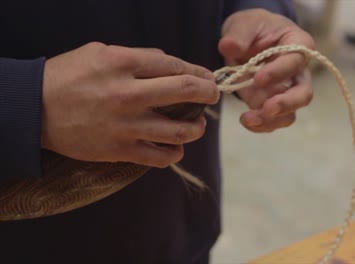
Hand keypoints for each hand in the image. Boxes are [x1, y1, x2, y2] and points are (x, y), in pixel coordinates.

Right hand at [42, 42, 218, 167]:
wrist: (33, 110)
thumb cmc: (67, 77)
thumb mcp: (99, 52)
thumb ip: (138, 57)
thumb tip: (170, 64)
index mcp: (123, 63)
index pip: (176, 66)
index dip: (198, 71)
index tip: (206, 77)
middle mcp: (128, 94)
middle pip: (186, 91)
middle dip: (209, 92)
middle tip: (213, 95)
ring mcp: (126, 125)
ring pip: (181, 130)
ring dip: (197, 127)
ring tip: (198, 124)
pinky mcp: (120, 151)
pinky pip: (161, 157)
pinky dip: (175, 153)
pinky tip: (176, 146)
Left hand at [219, 9, 313, 132]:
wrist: (248, 40)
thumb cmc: (254, 28)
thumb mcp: (244, 23)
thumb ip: (239, 34)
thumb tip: (229, 47)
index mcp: (298, 45)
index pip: (295, 61)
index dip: (279, 72)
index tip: (257, 78)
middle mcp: (299, 72)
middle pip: (303, 94)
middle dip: (286, 104)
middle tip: (267, 109)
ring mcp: (287, 91)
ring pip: (290, 113)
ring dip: (271, 120)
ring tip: (249, 119)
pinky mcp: (273, 104)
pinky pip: (273, 120)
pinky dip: (261, 125)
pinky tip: (246, 120)